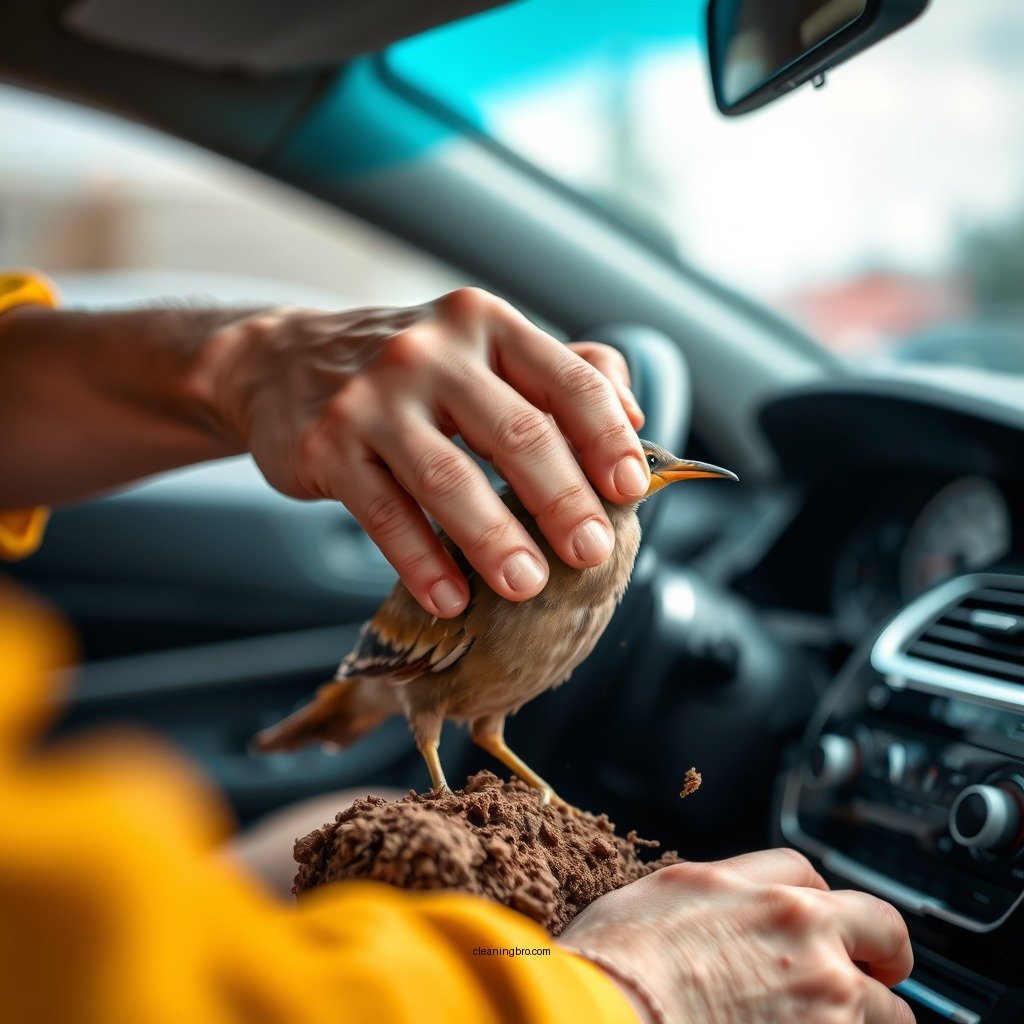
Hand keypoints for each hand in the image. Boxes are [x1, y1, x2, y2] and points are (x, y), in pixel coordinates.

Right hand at [194, 288, 647, 616]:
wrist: (282, 362)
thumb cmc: (408, 372)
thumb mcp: (483, 350)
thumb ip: (561, 372)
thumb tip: (634, 415)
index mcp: (486, 325)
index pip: (567, 379)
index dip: (606, 438)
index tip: (630, 490)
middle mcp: (431, 350)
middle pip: (516, 432)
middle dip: (563, 500)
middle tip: (592, 553)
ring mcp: (374, 396)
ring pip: (448, 476)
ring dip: (495, 539)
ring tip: (527, 585)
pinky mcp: (328, 443)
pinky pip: (384, 513)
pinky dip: (422, 562)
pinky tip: (451, 599)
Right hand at [559, 849, 914, 1023]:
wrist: (604, 1019)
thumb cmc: (610, 969)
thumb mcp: (652, 902)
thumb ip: (704, 901)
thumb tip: (709, 915)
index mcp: (746, 889)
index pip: (803, 874)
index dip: (812, 900)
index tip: (815, 920)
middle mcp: (798, 933)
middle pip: (878, 926)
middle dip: (882, 950)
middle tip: (879, 971)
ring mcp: (823, 1000)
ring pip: (889, 1009)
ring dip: (870, 1018)